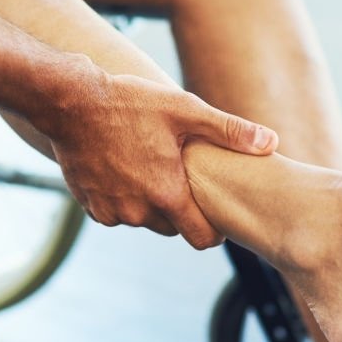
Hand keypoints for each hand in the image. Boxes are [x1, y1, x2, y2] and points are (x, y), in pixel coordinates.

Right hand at [43, 70, 278, 249]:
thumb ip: (230, 131)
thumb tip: (271, 142)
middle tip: (177, 174)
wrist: (70, 102)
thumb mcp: (184, 110)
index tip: (214, 212)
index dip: (213, 230)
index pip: (202, 239)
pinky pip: (116, 212)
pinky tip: (122, 168)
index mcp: (167, 195)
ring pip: (143, 219)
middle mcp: (138, 212)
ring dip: (149, 202)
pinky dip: (122, 198)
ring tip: (148, 165)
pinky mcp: (89, 206)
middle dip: (178, 207)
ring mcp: (111, 212)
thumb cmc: (129, 103)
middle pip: (172, 227)